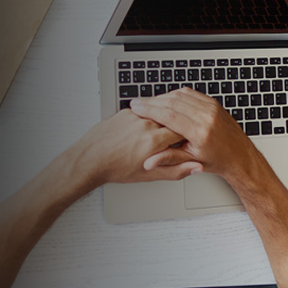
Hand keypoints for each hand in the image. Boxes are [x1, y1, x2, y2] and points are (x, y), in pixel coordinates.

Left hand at [66, 110, 200, 186]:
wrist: (90, 159)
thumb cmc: (117, 169)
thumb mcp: (149, 176)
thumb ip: (176, 170)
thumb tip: (197, 167)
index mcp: (155, 142)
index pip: (182, 132)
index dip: (187, 137)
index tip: (188, 142)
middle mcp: (146, 126)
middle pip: (172, 120)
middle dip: (175, 128)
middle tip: (174, 138)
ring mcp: (136, 117)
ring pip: (158, 114)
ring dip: (162, 121)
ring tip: (157, 133)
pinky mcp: (126, 112)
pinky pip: (144, 111)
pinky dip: (148, 118)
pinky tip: (143, 129)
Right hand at [129, 88, 264, 180]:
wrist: (240, 156)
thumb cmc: (218, 161)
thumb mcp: (191, 162)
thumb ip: (168, 159)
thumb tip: (149, 162)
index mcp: (201, 133)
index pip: (169, 115)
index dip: (149, 109)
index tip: (136, 107)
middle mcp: (207, 117)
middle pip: (173, 102)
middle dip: (152, 101)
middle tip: (137, 103)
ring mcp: (212, 108)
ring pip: (180, 95)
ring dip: (162, 97)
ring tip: (148, 102)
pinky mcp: (213, 104)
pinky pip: (190, 94)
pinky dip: (175, 95)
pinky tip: (165, 100)